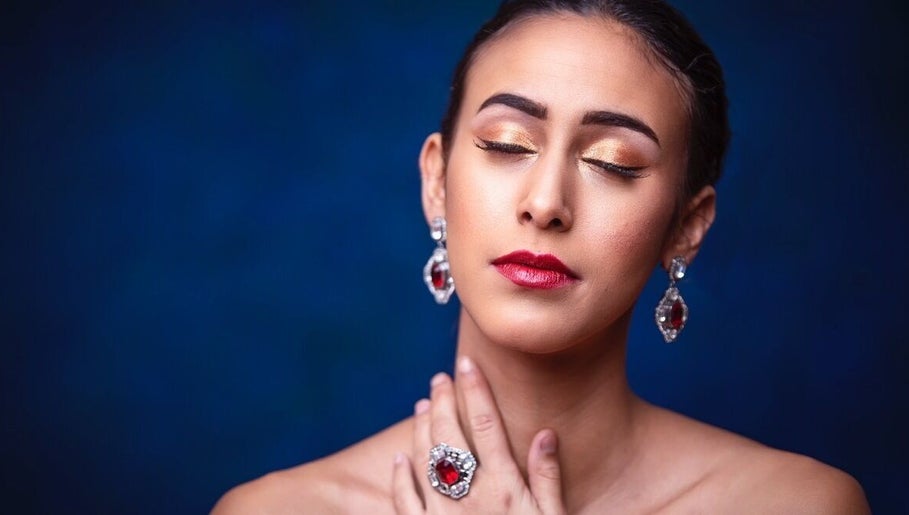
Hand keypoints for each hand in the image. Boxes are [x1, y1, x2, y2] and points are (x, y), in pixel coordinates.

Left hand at [392, 356, 565, 513]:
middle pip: (451, 436)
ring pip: (426, 462)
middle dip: (444, 402)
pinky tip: (400, 459)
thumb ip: (548, 480)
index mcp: (506, 490)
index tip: (467, 364)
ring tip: (422, 403)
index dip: (476, 391)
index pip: (486, 427)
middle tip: (440, 377)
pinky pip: (406, 503)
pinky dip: (401, 479)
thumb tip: (545, 434)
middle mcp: (471, 498)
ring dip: (422, 430)